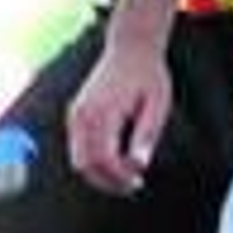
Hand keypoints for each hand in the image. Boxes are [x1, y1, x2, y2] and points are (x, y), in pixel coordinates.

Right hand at [67, 35, 172, 195]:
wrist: (130, 49)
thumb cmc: (148, 76)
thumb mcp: (157, 104)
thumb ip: (147, 134)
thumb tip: (139, 164)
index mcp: (103, 112)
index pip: (103, 159)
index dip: (119, 176)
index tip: (138, 181)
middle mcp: (82, 115)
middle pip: (85, 164)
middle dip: (108, 181)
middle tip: (134, 184)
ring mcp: (75, 115)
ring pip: (78, 159)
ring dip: (100, 173)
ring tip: (128, 173)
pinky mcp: (75, 115)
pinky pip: (78, 148)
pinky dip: (94, 160)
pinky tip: (118, 159)